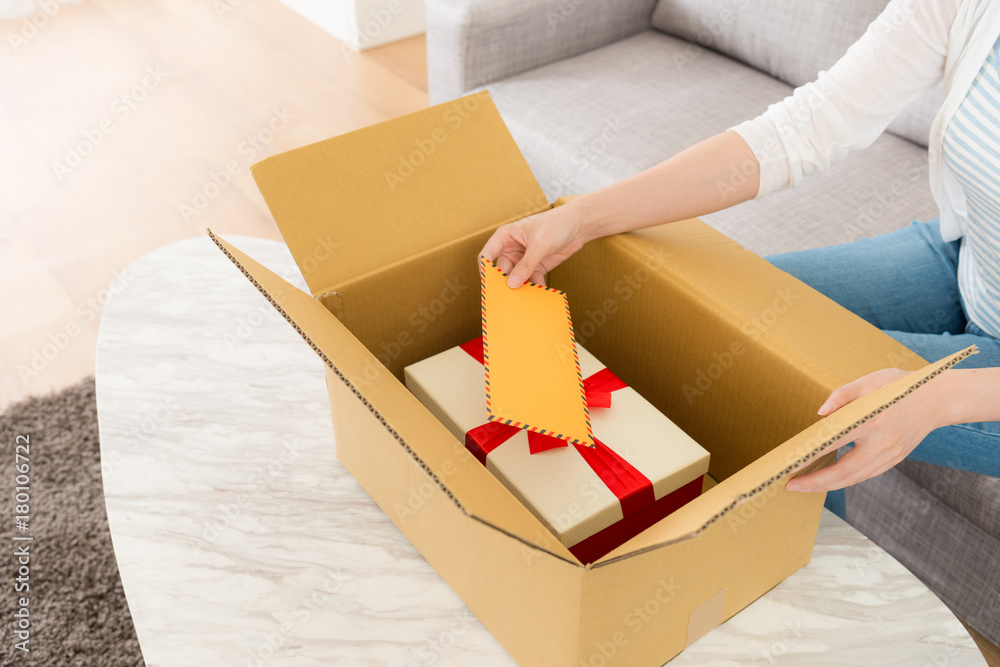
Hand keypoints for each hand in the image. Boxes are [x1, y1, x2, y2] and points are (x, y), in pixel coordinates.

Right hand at [479, 207, 590, 288]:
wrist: (579, 225)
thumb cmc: (556, 224)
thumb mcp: (539, 244)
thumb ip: (526, 265)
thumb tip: (512, 284)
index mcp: (505, 236)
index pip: (487, 255)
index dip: (485, 270)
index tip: (488, 286)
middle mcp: (511, 249)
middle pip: (501, 270)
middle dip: (504, 284)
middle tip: (506, 299)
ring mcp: (523, 259)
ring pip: (516, 278)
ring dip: (520, 289)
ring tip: (523, 302)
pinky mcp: (536, 267)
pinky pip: (531, 281)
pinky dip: (534, 289)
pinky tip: (539, 297)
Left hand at [786, 368, 948, 492]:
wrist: (936, 400)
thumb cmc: (899, 387)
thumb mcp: (869, 382)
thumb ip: (842, 395)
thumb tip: (820, 413)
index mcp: (872, 421)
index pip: (834, 442)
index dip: (810, 456)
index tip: (791, 464)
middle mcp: (882, 443)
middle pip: (844, 472)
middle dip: (815, 483)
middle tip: (791, 486)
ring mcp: (890, 455)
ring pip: (855, 478)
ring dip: (828, 485)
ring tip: (804, 486)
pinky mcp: (894, 460)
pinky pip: (865, 475)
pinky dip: (845, 480)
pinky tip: (827, 480)